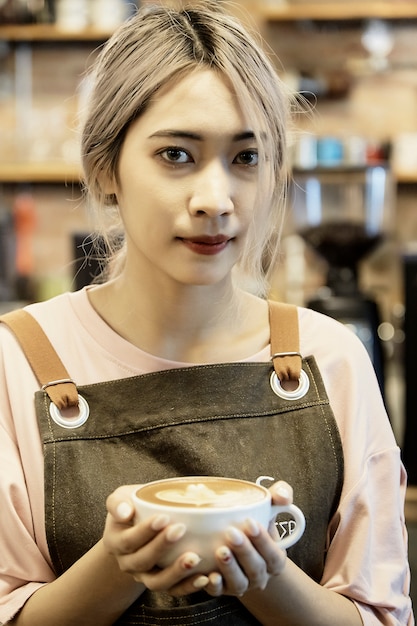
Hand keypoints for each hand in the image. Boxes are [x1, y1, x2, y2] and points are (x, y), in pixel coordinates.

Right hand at [103, 485, 210, 595]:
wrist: (136, 527)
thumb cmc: (132, 507)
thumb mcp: (120, 498)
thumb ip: (118, 503)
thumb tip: (125, 512)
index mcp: (115, 542)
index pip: (129, 540)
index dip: (145, 531)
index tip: (163, 517)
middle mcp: (127, 563)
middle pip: (143, 560)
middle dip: (162, 546)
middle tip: (180, 529)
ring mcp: (143, 576)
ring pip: (157, 582)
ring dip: (176, 572)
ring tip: (193, 558)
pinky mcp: (161, 582)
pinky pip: (173, 590)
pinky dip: (188, 587)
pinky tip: (203, 577)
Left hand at [203, 480, 291, 596]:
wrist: (239, 541)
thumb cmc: (257, 521)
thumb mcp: (270, 507)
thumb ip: (281, 496)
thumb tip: (284, 498)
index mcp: (275, 559)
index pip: (273, 554)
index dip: (263, 540)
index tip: (250, 522)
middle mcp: (260, 575)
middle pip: (256, 568)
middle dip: (244, 551)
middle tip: (231, 533)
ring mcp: (241, 583)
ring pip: (239, 582)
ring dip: (230, 568)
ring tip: (220, 550)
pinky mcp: (221, 588)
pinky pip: (218, 593)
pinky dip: (214, 586)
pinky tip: (209, 575)